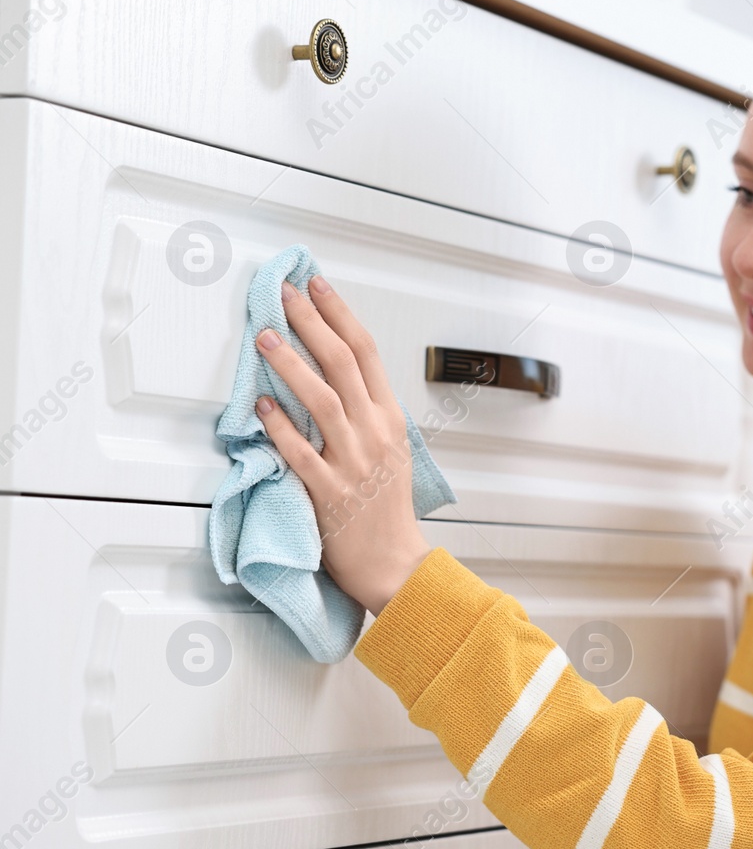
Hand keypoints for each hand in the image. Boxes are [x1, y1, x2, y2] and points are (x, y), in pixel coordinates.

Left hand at [253, 274, 432, 615]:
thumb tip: (332, 375)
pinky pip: (301, 453)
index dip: (340, 314)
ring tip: (264, 337)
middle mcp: (374, 433)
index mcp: (390, 419)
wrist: (395, 562)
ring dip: (290, 364)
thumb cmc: (387, 509)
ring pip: (321, 400)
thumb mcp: (389, 450)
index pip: (366, 352)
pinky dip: (280, 427)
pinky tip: (260, 406)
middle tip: (285, 295)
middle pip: (343, 364)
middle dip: (312, 323)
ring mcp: (353, 462)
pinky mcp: (329, 492)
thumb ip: (366, 413)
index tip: (318, 286)